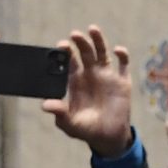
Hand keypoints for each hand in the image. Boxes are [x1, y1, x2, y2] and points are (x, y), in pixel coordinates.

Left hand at [42, 26, 134, 156]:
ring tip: (92, 29)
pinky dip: (122, 54)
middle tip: (74, 35)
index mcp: (76, 81)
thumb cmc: (86, 130)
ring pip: (102, 52)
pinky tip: (117, 50)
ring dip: (98, 40)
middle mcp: (90, 74)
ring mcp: (107, 76)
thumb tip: (44, 105)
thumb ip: (59, 113)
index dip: (65, 53)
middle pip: (84, 52)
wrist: (108, 138)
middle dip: (79, 42)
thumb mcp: (70, 124)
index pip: (69, 62)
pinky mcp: (122, 81)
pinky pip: (123, 64)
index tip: (61, 46)